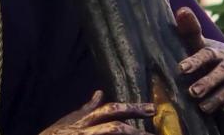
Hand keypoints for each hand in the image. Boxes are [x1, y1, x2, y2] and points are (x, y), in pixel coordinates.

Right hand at [40, 90, 155, 134]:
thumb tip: (99, 93)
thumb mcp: (68, 121)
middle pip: (115, 125)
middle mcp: (83, 129)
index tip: (152, 109)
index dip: (132, 108)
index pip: (110, 110)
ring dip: (131, 134)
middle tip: (155, 118)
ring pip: (112, 132)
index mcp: (83, 120)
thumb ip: (85, 109)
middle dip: (135, 123)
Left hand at [175, 7, 223, 116]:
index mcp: (217, 52)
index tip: (181, 69)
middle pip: (221, 72)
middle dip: (207, 82)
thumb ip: (190, 31)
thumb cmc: (215, 57)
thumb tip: (181, 9)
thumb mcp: (202, 45)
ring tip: (203, 108)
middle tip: (192, 92)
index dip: (194, 61)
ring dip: (218, 97)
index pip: (206, 54)